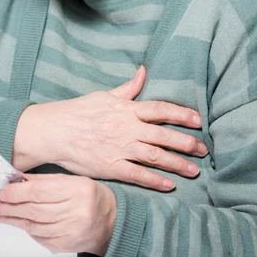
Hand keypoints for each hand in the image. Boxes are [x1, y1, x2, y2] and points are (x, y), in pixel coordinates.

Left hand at [0, 173, 116, 255]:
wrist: (110, 221)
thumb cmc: (90, 197)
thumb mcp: (71, 180)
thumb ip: (44, 181)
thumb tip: (17, 179)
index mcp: (78, 191)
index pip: (40, 193)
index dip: (17, 193)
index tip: (2, 192)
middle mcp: (76, 212)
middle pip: (34, 211)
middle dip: (10, 207)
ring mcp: (71, 231)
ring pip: (34, 226)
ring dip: (12, 220)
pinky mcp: (66, 245)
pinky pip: (40, 238)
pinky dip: (26, 230)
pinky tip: (17, 222)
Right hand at [14, 66, 207, 190]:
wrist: (53, 131)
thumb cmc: (78, 111)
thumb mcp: (105, 95)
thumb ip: (128, 88)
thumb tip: (144, 71)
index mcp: (126, 109)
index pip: (161, 110)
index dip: (182, 114)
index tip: (198, 120)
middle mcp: (127, 128)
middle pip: (164, 135)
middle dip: (187, 142)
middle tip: (203, 149)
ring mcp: (119, 148)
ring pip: (155, 156)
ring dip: (177, 164)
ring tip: (194, 170)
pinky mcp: (110, 167)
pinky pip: (137, 175)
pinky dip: (155, 181)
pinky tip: (169, 185)